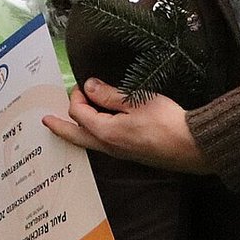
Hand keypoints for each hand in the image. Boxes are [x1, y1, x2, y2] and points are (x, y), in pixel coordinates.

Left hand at [42, 78, 213, 173]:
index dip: (77, 96)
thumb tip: (89, 87)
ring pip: (88, 143)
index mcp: (106, 132)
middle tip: (46, 121)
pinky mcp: (130, 154)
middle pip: (75, 136)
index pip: (79, 113)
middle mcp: (108, 147)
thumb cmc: (167, 122)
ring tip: (65, 125)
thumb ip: (110, 94)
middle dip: (60, 126)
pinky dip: (91, 136)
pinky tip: (95, 131)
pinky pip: (102, 145)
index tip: (83, 84)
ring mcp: (119, 153)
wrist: (193, 147)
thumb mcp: (136, 101)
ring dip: (75, 132)